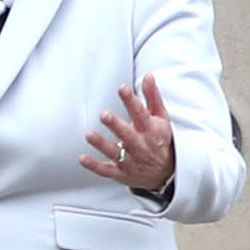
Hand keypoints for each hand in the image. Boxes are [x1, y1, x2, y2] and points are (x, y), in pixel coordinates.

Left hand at [79, 73, 175, 191]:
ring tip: (89, 135)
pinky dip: (94, 165)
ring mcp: (130, 160)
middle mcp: (140, 145)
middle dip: (116, 125)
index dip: (131, 100)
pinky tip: (82, 158)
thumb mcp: (161, 118)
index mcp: (150, 129)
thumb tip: (148, 76)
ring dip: (101, 144)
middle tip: (104, 114)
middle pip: (127, 134)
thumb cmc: (161, 140)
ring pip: (115, 152)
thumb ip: (152, 97)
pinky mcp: (120, 172)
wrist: (167, 173)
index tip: (122, 88)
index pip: (140, 113)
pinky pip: (106, 170)